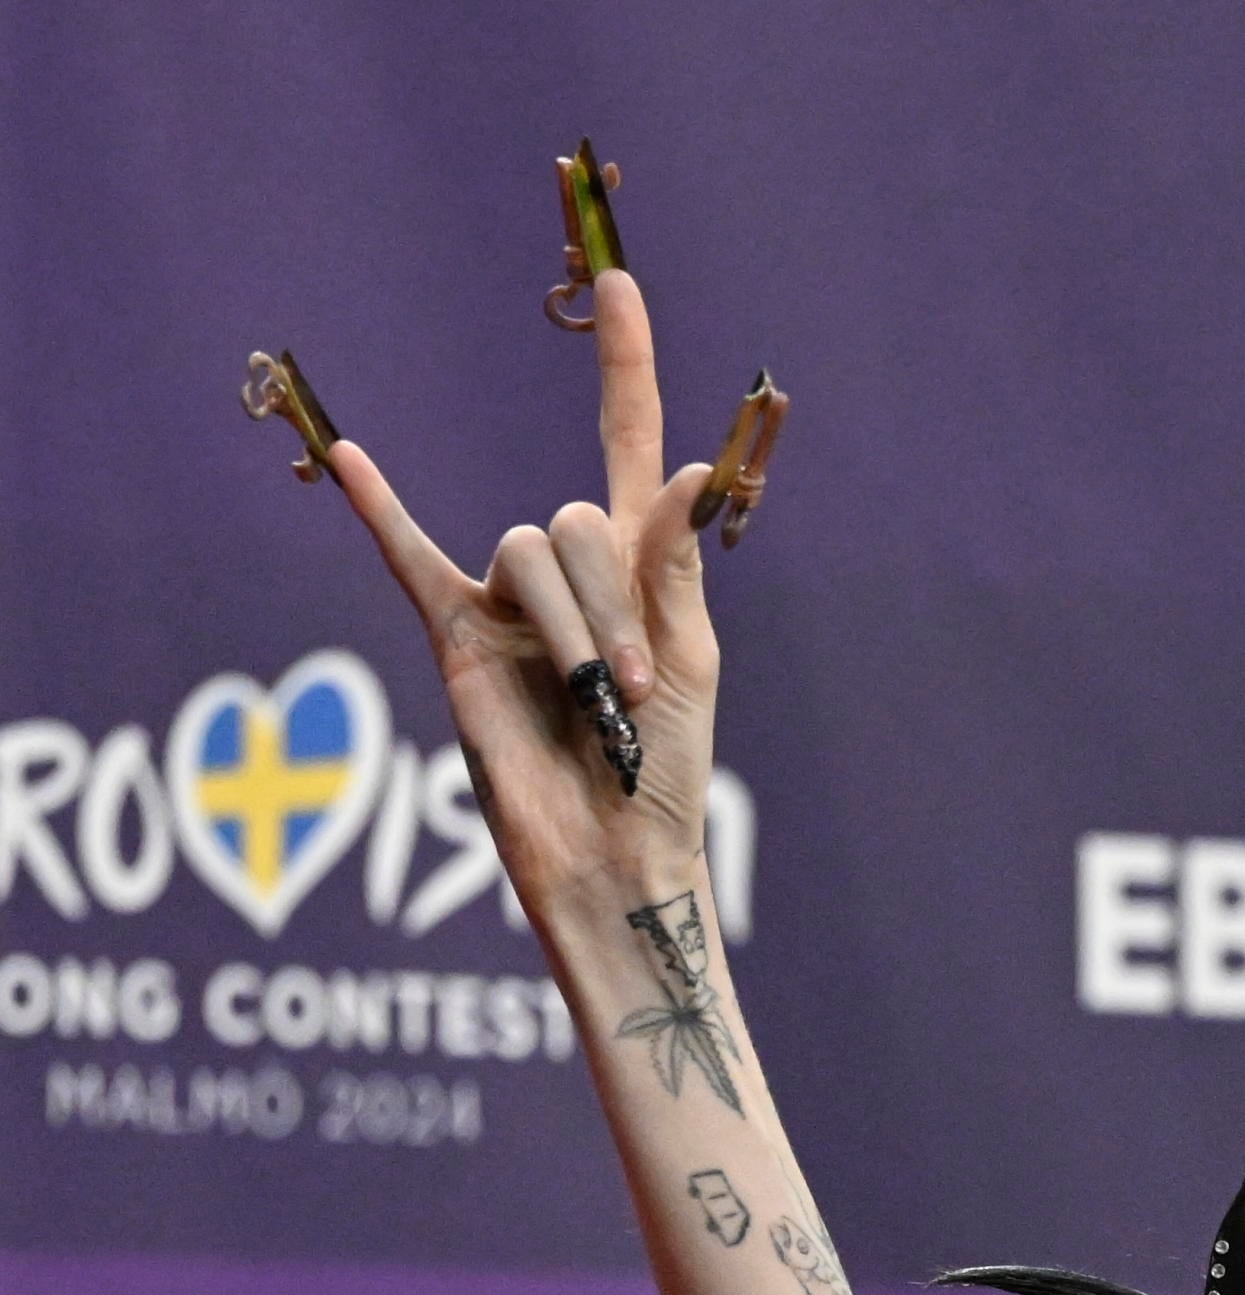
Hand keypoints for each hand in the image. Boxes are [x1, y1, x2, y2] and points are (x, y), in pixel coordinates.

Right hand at [322, 267, 723, 931]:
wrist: (613, 854)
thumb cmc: (665, 769)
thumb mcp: (690, 657)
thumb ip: (673, 561)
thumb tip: (689, 467)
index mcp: (639, 565)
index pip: (627, 442)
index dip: (627, 366)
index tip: (617, 282)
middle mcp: (568, 568)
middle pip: (578, 522)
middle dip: (615, 604)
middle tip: (638, 687)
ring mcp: (505, 598)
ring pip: (528, 553)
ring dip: (573, 628)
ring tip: (598, 700)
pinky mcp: (454, 635)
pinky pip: (408, 554)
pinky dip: (377, 508)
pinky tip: (347, 456)